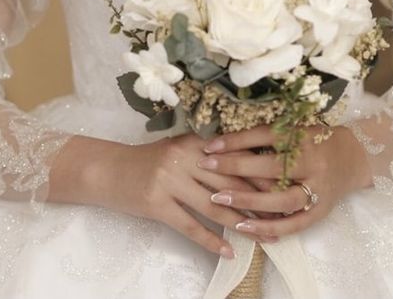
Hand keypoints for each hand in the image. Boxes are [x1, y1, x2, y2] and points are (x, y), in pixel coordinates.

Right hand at [83, 131, 271, 259]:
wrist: (106, 169)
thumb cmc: (146, 160)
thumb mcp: (177, 149)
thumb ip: (206, 154)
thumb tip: (246, 166)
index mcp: (193, 141)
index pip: (234, 158)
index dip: (261, 174)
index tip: (285, 187)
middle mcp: (183, 157)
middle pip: (229, 181)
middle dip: (259, 201)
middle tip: (283, 216)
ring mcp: (169, 180)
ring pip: (214, 205)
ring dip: (241, 223)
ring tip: (263, 236)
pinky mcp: (157, 203)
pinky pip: (190, 225)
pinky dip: (211, 239)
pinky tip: (229, 250)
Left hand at [194, 124, 372, 241]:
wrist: (355, 158)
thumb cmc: (318, 138)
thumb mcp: (297, 127)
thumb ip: (269, 134)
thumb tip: (226, 139)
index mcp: (305, 136)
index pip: (267, 136)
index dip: (237, 140)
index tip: (210, 144)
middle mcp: (313, 163)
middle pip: (272, 167)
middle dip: (236, 168)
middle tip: (207, 168)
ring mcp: (318, 190)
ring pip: (281, 200)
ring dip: (248, 201)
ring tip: (219, 199)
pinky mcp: (320, 212)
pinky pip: (292, 225)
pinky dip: (268, 228)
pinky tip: (244, 227)